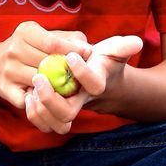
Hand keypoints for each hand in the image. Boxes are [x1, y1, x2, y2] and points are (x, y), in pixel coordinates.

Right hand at [0, 21, 90, 111]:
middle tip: (80, 74)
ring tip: (65, 86)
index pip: (53, 43)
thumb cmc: (29, 48)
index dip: (72, 50)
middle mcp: (14, 49)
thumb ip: (67, 39)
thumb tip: (88, 50)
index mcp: (25, 32)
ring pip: (40, 83)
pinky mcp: (5, 89)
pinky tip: (46, 96)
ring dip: (55, 87)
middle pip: (48, 64)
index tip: (87, 55)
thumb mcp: (44, 35)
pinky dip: (39, 101)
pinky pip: (28, 100)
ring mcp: (8, 70)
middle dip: (67, 70)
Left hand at [25, 33, 143, 134]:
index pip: (93, 84)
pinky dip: (34, 114)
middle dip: (50, 98)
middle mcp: (82, 101)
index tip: (71, 55)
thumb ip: (122, 46)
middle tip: (39, 76)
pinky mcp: (55, 114)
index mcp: (97, 84)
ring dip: (40, 107)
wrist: (97, 80)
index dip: (82, 72)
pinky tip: (29, 95)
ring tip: (33, 84)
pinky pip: (43, 124)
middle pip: (68, 113)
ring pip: (54, 122)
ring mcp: (68, 109)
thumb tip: (136, 42)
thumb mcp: (113, 51)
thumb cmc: (102, 62)